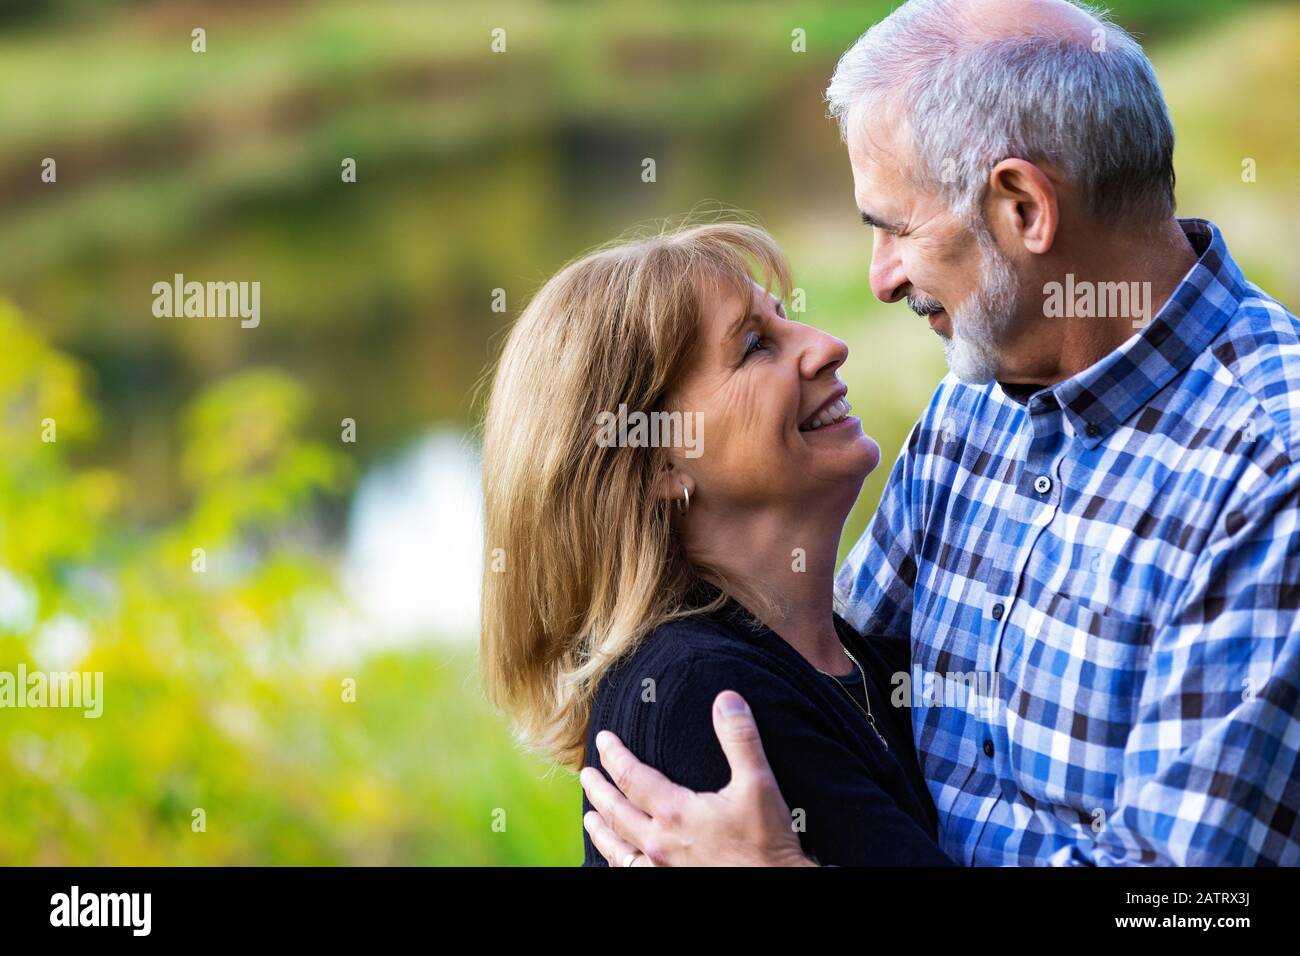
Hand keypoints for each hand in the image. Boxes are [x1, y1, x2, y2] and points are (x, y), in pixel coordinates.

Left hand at [580, 689, 815, 866]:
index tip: (603, 739)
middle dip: (599, 790)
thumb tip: (727, 699)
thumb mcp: (759, 783)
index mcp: (675, 813)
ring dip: (601, 831)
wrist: (778, 886)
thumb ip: (740, 738)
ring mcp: (662, 869)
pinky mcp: (669, 884)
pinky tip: (617, 859)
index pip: (631, 777)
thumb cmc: (768, 841)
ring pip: (619, 847)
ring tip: (589, 818)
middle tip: (586, 774)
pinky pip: (632, 873)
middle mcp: (660, 843)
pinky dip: (618, 861)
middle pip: (617, 812)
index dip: (614, 755)